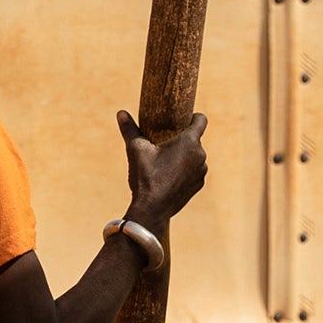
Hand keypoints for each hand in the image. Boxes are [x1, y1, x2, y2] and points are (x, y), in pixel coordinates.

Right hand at [119, 109, 208, 225]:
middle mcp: (200, 155)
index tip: (182, 119)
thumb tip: (121, 112)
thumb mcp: (136, 150)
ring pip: (195, 156)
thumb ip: (130, 129)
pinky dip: (185, 171)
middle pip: (195, 139)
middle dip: (182, 139)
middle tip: (164, 144)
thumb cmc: (145, 176)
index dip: (193, 116)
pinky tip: (170, 176)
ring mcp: (201, 171)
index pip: (201, 119)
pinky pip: (194, 172)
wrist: (152, 209)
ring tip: (166, 162)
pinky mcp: (198, 185)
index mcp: (189, 142)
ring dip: (185, 156)